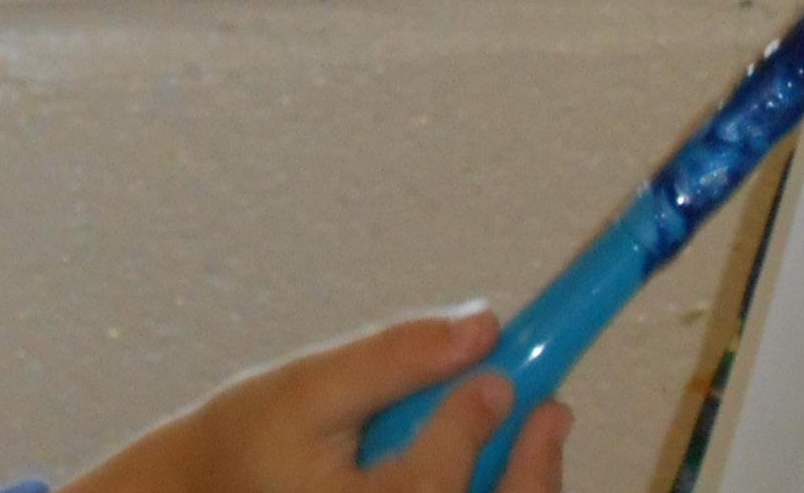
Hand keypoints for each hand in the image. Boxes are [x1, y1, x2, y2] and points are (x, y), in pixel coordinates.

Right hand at [68, 310, 575, 492]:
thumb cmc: (249, 445)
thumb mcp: (305, 389)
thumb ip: (391, 358)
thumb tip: (481, 326)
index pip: (429, 483)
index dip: (469, 425)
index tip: (496, 376)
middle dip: (530, 472)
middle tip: (553, 412)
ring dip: (524, 484)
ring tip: (542, 430)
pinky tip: (514, 463)